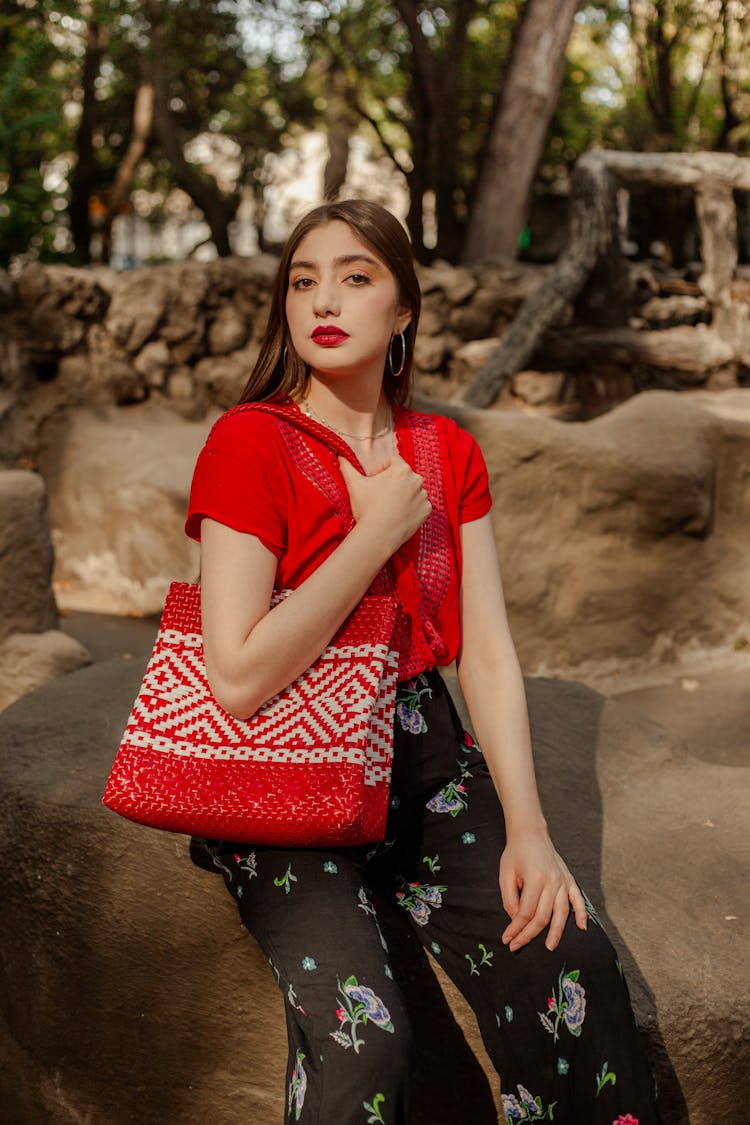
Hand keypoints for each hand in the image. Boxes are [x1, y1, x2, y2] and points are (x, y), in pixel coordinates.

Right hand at [339, 454, 430, 552]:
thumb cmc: (366, 508)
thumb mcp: (354, 484)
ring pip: (413, 490)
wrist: (378, 535)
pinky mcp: (427, 510)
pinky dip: (412, 508)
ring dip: (404, 495)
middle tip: (380, 496)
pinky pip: (420, 505)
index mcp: (401, 469)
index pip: (393, 461)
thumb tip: (340, 455)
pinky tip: (399, 515)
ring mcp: (423, 496)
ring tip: (389, 507)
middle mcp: (417, 479)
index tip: (373, 482)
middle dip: (393, 482)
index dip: (382, 470)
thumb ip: (347, 467)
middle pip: (404, 476)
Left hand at [499, 829, 586, 952]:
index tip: (507, 939)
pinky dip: (581, 913)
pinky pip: (578, 899)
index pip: (526, 912)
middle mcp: (552, 881)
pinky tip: (582, 927)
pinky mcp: (569, 879)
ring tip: (550, 947)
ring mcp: (563, 880)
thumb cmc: (515, 853)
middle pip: (543, 917)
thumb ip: (510, 899)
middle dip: (529, 935)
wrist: (530, 833)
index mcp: (535, 878)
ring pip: (561, 913)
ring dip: (556, 932)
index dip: (516, 929)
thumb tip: (516, 920)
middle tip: (517, 946)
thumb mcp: (505, 874)